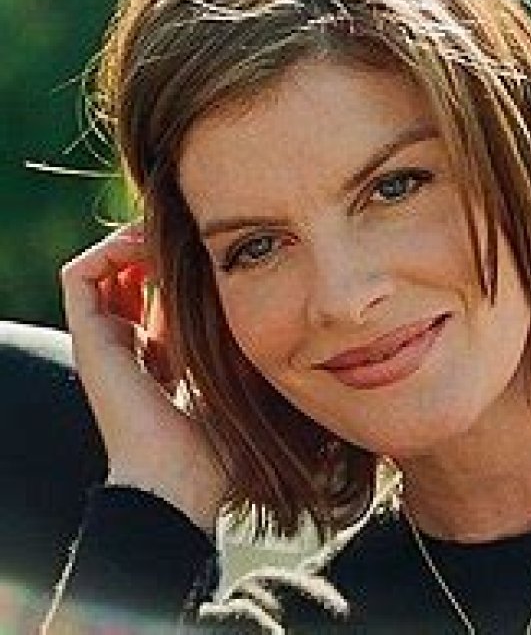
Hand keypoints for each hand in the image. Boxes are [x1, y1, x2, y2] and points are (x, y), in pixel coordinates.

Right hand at [60, 223, 228, 533]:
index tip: (220, 253)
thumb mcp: (237, 374)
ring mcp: (104, 340)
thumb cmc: (220, 439)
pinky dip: (111, 250)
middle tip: (197, 237)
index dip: (185, 264)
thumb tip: (262, 295)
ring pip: (107, 267)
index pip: (160, 292)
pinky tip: (151, 249)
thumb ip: (237, 334)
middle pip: (133, 274)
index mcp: (158, 355)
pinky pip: (81, 274)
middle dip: (162, 247)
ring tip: (173, 239)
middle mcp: (127, 343)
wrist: (181, 481)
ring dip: (137, 242)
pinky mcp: (89, 338)